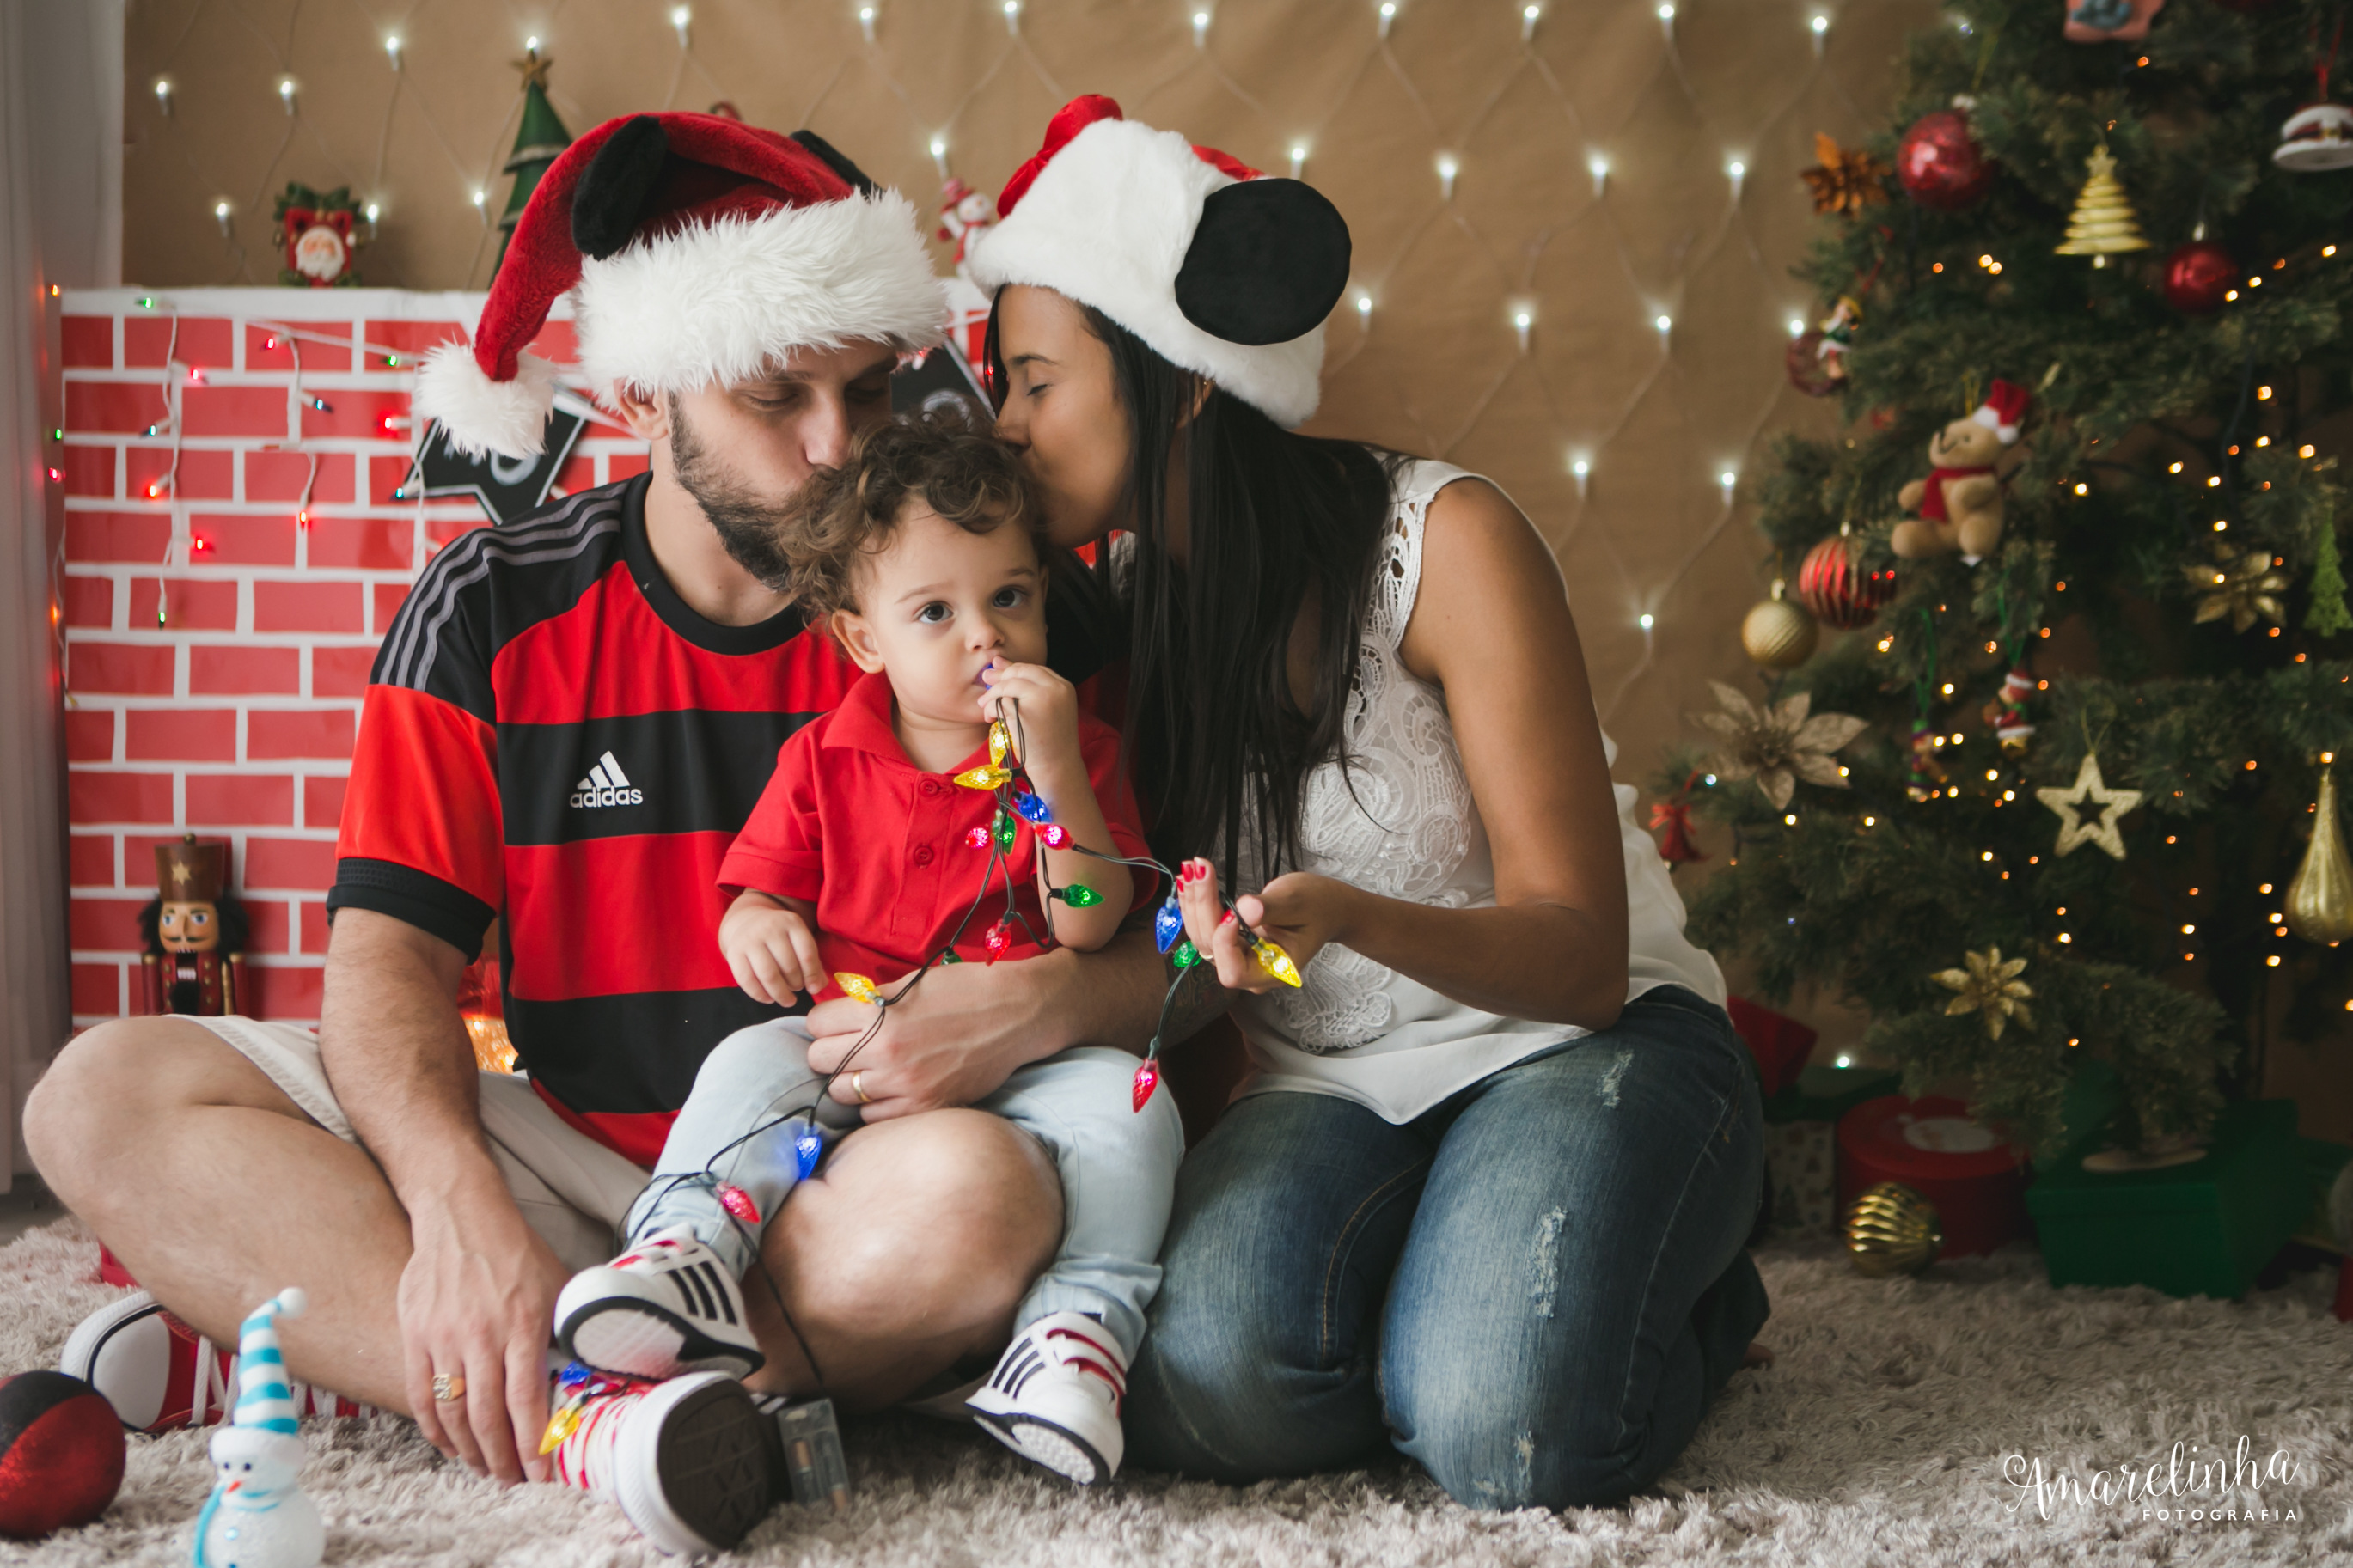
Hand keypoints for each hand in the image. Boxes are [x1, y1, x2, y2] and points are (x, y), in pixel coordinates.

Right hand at [397, 1195, 566, 1484]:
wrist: (462, 1216)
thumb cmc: (516, 1252)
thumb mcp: (556, 1284)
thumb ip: (566, 1327)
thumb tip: (589, 1367)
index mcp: (521, 1325)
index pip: (525, 1400)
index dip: (531, 1444)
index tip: (540, 1474)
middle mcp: (480, 1336)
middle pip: (487, 1417)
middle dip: (501, 1458)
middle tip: (512, 1479)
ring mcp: (442, 1338)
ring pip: (452, 1412)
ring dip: (469, 1450)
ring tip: (486, 1468)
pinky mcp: (415, 1336)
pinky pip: (420, 1395)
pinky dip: (434, 1429)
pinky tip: (450, 1446)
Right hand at [720, 891, 822, 1005]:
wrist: (747, 922)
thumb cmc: (781, 939)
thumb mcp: (799, 941)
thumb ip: (813, 963)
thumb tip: (818, 986)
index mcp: (791, 922)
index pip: (807, 953)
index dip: (812, 975)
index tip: (813, 988)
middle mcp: (770, 928)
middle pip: (788, 965)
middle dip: (796, 984)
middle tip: (797, 989)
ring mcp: (750, 939)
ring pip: (769, 975)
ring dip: (780, 994)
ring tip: (787, 1000)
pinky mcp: (734, 953)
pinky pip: (747, 980)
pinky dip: (760, 995)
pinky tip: (769, 999)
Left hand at [803, 950, 1074, 1117]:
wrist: (1017, 1013)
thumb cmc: (966, 990)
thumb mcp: (911, 983)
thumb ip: (870, 1002)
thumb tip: (837, 1014)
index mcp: (880, 1015)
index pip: (816, 1024)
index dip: (826, 1021)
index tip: (838, 1021)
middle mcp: (886, 1052)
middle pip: (820, 1060)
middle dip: (831, 1050)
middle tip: (851, 1045)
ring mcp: (905, 1085)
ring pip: (842, 1093)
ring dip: (851, 1080)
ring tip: (873, 1068)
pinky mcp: (925, 1107)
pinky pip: (872, 1118)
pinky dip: (875, 1104)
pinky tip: (892, 1088)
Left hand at [977, 659, 1083, 797]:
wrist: (1057, 767)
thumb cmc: (1048, 741)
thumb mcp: (1044, 709)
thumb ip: (1025, 686)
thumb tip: (996, 662)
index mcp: (1064, 686)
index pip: (1034, 669)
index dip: (1013, 670)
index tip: (997, 675)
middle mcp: (1056, 688)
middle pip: (1020, 671)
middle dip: (1000, 678)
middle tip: (986, 686)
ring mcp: (1041, 698)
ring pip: (1008, 684)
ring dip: (992, 695)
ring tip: (986, 707)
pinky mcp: (1024, 710)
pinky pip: (1000, 700)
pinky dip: (990, 708)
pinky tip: (991, 719)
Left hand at [1174, 858, 1352, 994]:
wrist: (1326, 907)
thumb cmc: (1318, 907)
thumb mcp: (1297, 903)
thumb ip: (1270, 909)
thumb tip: (1245, 909)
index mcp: (1272, 972)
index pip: (1234, 971)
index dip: (1225, 943)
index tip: (1230, 909)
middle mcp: (1250, 970)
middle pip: (1212, 948)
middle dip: (1203, 908)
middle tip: (1198, 869)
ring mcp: (1238, 956)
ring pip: (1203, 936)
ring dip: (1194, 901)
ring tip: (1191, 868)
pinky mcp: (1230, 941)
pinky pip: (1205, 926)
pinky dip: (1196, 902)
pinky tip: (1190, 879)